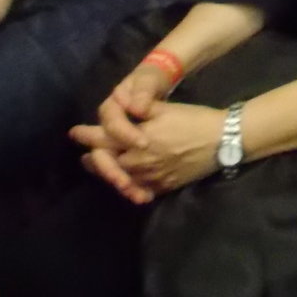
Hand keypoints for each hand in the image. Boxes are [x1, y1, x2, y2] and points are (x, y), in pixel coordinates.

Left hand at [71, 99, 222, 204]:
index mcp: (135, 139)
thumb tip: (121, 105)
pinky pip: (139, 191)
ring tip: (101, 170)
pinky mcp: (162, 186)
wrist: (222, 141)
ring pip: (120, 179)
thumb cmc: (193, 120)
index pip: (103, 139)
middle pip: (106, 164)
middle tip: (85, 158)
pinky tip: (128, 185)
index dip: (87, 136)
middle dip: (93, 160)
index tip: (75, 133)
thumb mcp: (165, 109)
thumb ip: (140, 108)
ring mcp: (149, 177)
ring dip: (108, 174)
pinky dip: (130, 188)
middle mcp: (137, 162)